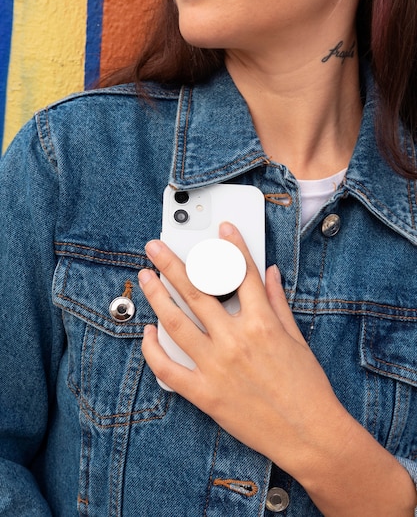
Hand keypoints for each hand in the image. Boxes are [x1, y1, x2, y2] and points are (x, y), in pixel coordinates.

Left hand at [139, 222, 348, 479]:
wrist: (310, 435)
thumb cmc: (308, 388)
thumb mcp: (296, 339)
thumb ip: (278, 303)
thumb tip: (270, 273)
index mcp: (262, 324)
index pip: (242, 273)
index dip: (232, 246)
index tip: (221, 228)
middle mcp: (236, 340)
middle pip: (197, 291)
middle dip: (172, 264)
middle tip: (155, 247)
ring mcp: (217, 367)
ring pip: (176, 323)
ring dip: (156, 296)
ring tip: (145, 277)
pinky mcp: (205, 394)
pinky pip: (168, 369)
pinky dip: (153, 350)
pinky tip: (147, 332)